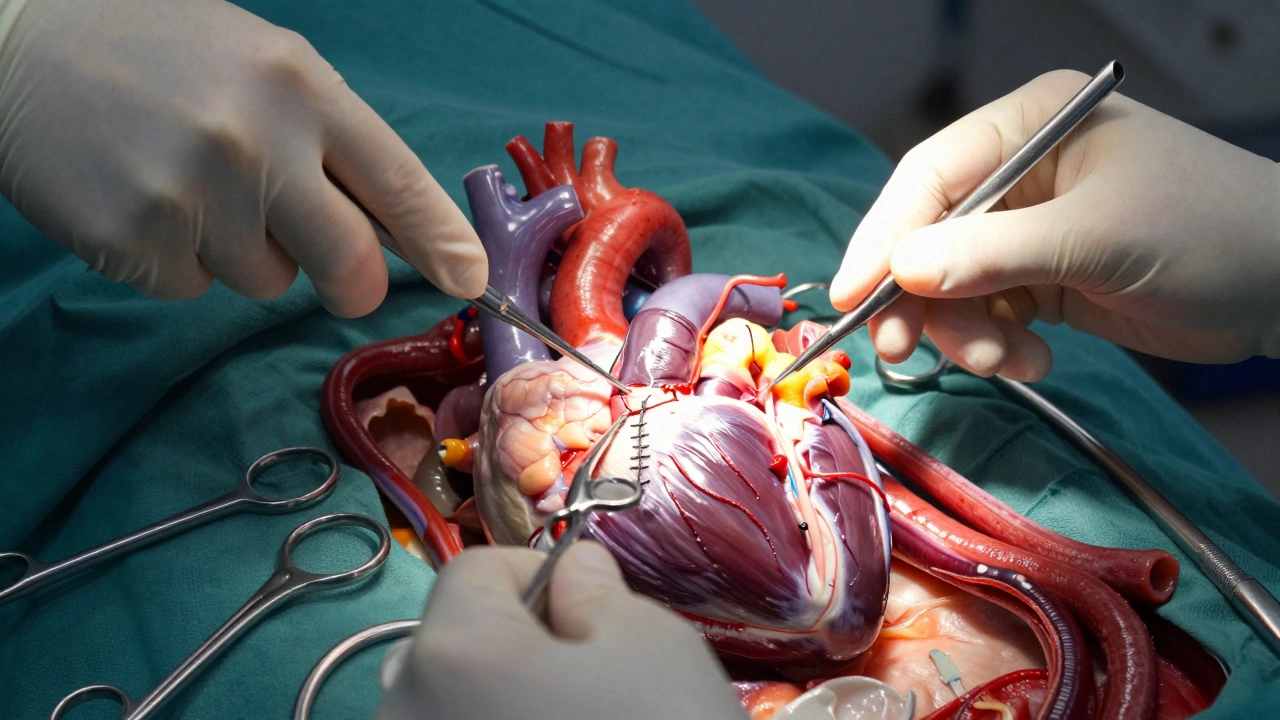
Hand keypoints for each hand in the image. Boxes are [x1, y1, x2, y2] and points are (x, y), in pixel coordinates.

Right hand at [0, 0, 486, 314]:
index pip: (395, 182)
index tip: (470, 280)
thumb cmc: (159, 53)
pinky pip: (194, 288)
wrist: (20, 41)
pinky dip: (179, 261)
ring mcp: (191, 194)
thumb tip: (400, 230)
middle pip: (349, 266)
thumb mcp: (264, 67)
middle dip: (350, 284)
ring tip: (191, 184)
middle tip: (332, 271)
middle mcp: (255, 140)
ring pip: (268, 283)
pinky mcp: (133, 239)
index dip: (440, 240)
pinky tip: (146, 201)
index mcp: (300, 87)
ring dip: (245, 253)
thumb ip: (332, 140)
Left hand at [375, 543, 747, 719]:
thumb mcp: (654, 648)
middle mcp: (402, 714)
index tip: (589, 605)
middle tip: (587, 678)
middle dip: (510, 645)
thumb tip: (575, 570)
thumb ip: (599, 593)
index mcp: (453, 654)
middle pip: (445, 644)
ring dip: (491, 706)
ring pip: (438, 711)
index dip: (536, 574)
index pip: (474, 572)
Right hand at [831, 69, 1279, 379]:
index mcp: (1031, 126)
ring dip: (966, 333)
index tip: (852, 296)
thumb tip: (900, 270)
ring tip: (1007, 362)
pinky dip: (999, 346)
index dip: (884, 237)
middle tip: (905, 350)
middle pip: (930, 236)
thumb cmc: (1209, 230)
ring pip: (952, 285)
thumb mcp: (1096, 236)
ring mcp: (1029, 228)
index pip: (930, 177)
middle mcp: (1020, 173)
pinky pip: (987, 314)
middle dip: (920, 298)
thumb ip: (992, 253)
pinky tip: (1037, 361)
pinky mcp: (1042, 278)